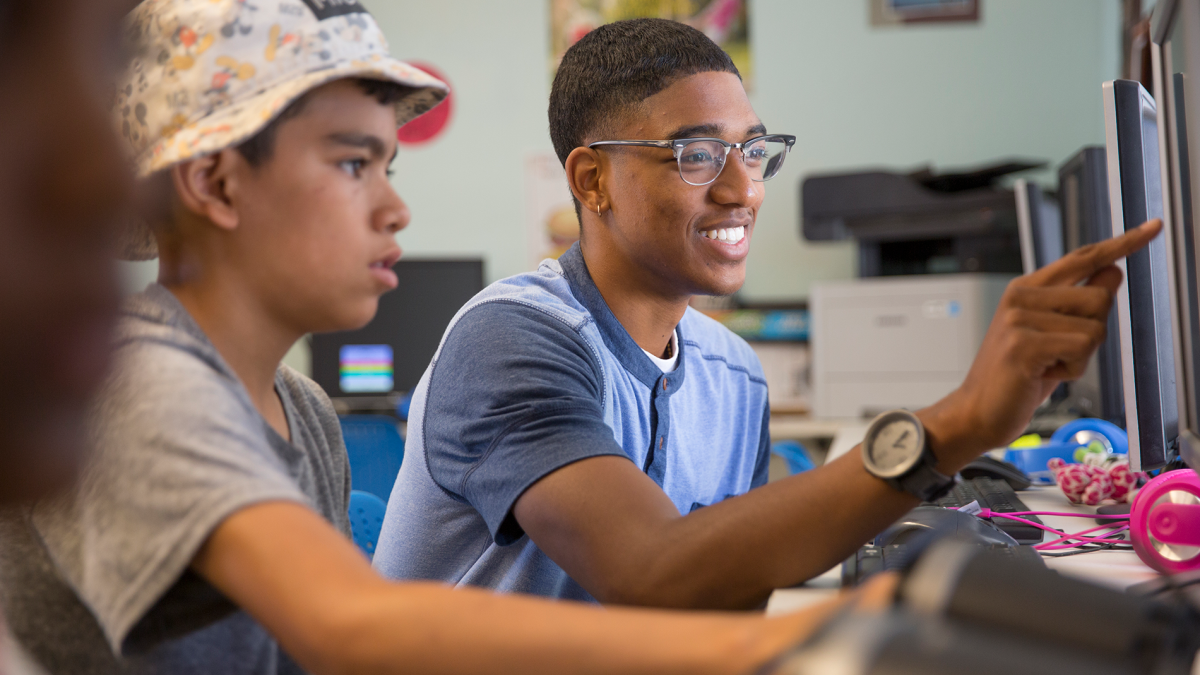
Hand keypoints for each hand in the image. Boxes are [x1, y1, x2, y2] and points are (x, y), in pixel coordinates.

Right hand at [919, 219, 1163, 470]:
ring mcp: (1019, 318)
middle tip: (1059, 352)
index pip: (1083, 258)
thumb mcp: (1054, 335)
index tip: (1153, 227)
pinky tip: (1044, 374)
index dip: (1122, 243)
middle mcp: (1021, 296)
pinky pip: (1082, 349)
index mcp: (1027, 288)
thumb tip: (1114, 271)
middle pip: (1099, 296)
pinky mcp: (1024, 343)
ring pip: (1094, 327)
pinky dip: (1073, 369)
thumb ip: (1080, 303)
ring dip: (1082, 356)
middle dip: (1093, 331)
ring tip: (1048, 365)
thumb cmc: (1017, 376)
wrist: (978, 410)